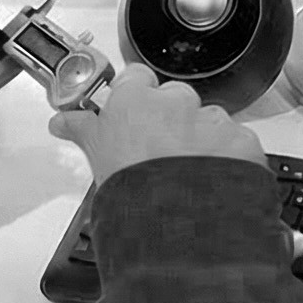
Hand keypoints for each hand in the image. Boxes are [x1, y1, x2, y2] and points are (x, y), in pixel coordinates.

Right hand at [47, 64, 271, 192]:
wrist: (177, 225)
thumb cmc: (132, 189)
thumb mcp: (96, 156)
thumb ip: (81, 129)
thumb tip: (62, 121)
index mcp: (136, 100)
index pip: (136, 77)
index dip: (136, 96)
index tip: (134, 112)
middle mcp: (177, 102)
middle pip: (175, 99)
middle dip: (171, 119)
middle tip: (161, 153)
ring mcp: (212, 120)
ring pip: (208, 120)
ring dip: (202, 139)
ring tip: (190, 174)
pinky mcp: (241, 141)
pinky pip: (236, 142)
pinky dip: (229, 158)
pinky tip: (214, 182)